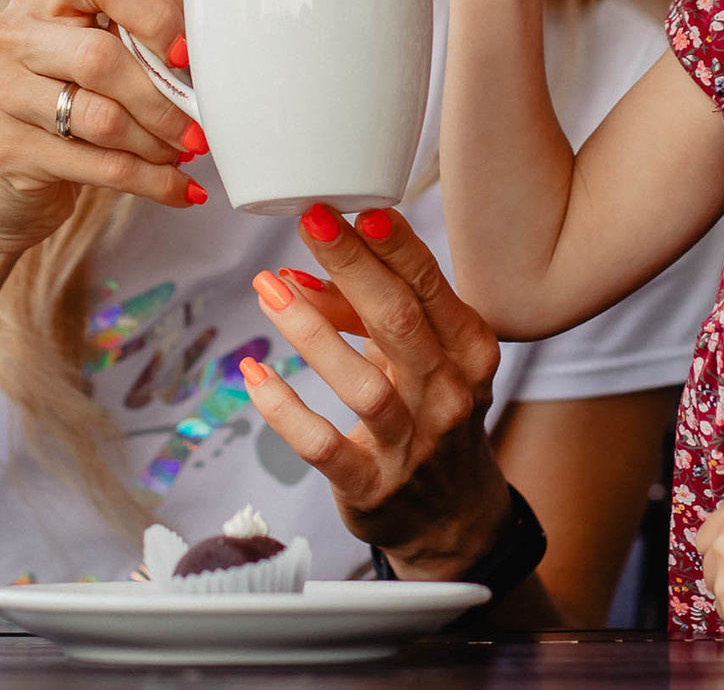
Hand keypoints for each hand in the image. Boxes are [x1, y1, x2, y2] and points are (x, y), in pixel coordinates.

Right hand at [0, 0, 205, 252]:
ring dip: (160, 141)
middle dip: (164, 97)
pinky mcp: (6, 152)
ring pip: (103, 118)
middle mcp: (6, 35)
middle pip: (101, 56)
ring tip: (187, 150)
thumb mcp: (95, 46)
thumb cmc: (63, 98)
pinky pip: (99, 167)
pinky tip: (181, 189)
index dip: (156, 11)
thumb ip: (143, 18)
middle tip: (200, 123)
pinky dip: (151, 180)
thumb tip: (208, 3)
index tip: (189, 52)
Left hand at [243, 204, 512, 576]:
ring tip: (268, 289)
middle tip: (311, 222)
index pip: (431, 288)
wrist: (454, 515)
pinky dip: (285, 410)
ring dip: (312, 332)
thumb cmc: (432, 413)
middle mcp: (449, 394)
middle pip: (400, 324)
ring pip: (363, 385)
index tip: (356, 208)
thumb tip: (306, 274)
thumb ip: (371, 318)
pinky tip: (254, 374)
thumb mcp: (422, 358)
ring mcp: (413, 444)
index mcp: (470, 350)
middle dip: (353, 267)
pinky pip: (323, 445)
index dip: (394, 246)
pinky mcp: (372, 486)